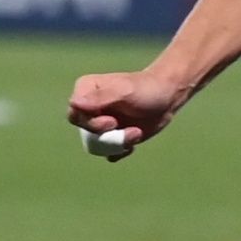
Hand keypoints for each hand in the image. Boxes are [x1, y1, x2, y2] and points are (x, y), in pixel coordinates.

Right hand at [68, 63, 192, 161]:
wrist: (167, 97)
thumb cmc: (146, 88)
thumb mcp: (124, 91)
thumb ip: (99, 98)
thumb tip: (73, 103)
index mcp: (86, 90)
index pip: (74, 114)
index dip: (90, 123)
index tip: (112, 121)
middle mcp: (89, 107)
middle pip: (84, 132)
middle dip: (108, 137)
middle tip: (131, 130)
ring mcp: (99, 122)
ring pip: (96, 145)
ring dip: (117, 144)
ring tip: (136, 134)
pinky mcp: (111, 135)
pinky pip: (107, 152)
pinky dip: (120, 151)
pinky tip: (134, 142)